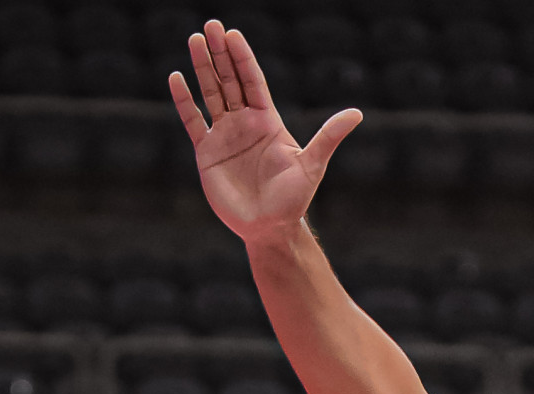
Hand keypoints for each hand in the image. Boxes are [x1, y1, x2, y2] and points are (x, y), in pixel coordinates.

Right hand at [170, 23, 361, 247]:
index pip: (253, 81)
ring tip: (195, 40)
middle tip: (211, 25)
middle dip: (221, 54)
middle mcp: (244, 123)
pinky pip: (193, 121)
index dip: (243, 58)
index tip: (233, 34)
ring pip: (211, 94)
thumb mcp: (313, 165)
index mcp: (267, 121)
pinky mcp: (207, 152)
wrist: (269, 228)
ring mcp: (224, 135)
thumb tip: (357, 113)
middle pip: (230, 80)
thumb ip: (329, 136)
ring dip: (203, 68)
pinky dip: (184, 100)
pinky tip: (176, 78)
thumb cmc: (293, 200)